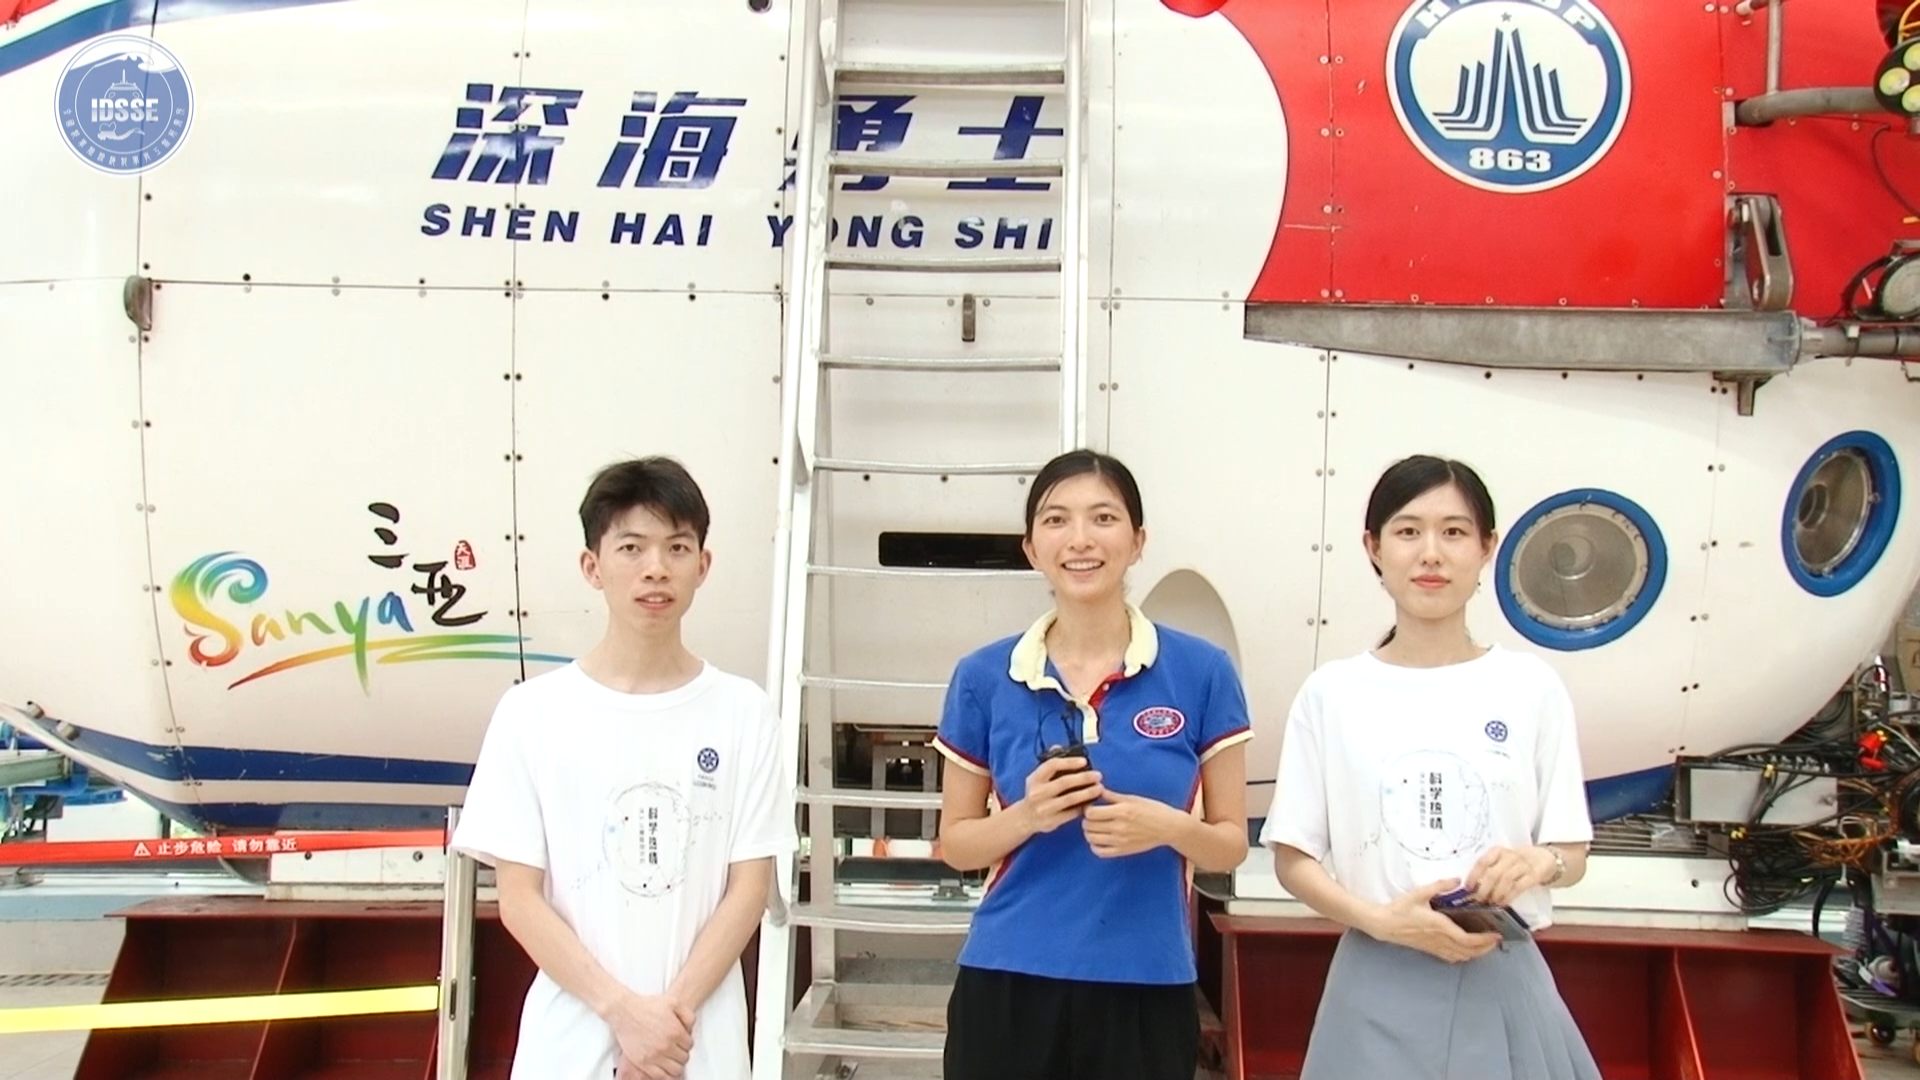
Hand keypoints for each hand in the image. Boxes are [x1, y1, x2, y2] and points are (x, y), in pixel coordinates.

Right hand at [608, 993, 694, 1078]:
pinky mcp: (642, 1063)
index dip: (686, 1042)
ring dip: (676, 1064)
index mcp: (675, 1032)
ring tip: (671, 1058)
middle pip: (684, 1058)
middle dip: (681, 1053)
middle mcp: (665, 1046)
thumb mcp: (673, 1002)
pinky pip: (661, 1076)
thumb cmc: (647, 1006)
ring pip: (675, 1070)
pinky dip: (666, 1075)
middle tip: (676, 1048)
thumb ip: (688, 1014)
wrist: (625, 1011)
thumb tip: (691, 1029)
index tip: (680, 1040)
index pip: (689, 1045)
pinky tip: (665, 1068)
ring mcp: (654, 1056)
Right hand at [1016, 755, 1104, 834]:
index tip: (1084, 761)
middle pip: (1064, 782)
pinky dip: (1084, 806)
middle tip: (1098, 775)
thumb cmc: (1037, 793)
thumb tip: (1058, 747)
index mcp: (1034, 779)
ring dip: (1087, 793)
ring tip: (1099, 788)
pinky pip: (1072, 813)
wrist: (1026, 818)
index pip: (1051, 765)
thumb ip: (1049, 763)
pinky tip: (1093, 801)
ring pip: (1070, 799)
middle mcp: (1038, 793)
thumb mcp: (1038, 777)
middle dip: (1084, 778)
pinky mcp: (1052, 821)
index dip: (1069, 762)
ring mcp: (1045, 808)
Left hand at [1082, 792, 1177, 858]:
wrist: (1168, 827)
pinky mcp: (1123, 851)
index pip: (1091, 813)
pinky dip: (1095, 846)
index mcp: (1122, 811)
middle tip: (1092, 817)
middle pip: (1089, 826)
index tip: (1091, 807)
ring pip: (1091, 839)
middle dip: (1087, 820)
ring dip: (1089, 832)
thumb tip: (1096, 789)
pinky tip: (1099, 840)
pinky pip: (1100, 852)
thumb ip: (1112, 796)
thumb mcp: (1132, 798)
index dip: (1087, 809)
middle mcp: (1119, 827)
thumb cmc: (1153, 809)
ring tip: (1095, 827)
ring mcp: (1121, 841)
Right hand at [1363, 879, 1500, 963]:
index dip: (1484, 940)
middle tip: (1496, 941)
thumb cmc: (1400, 909)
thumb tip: (1457, 880)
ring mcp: (1435, 947)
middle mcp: (1440, 940)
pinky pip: (1451, 957)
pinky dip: (1463, 956)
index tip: (1496, 936)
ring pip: (1462, 956)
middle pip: (1469, 951)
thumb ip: (1440, 886)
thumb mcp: (1419, 893)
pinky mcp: (1430, 950)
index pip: (1468, 939)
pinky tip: (1466, 951)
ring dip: (1476, 953)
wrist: (1384, 925)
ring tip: (1485, 946)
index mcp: (1440, 926)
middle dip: (1485, 948)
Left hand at [1465, 846, 1554, 906]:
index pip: (1482, 862)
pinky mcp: (1534, 875)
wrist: (1544, 858)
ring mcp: (1523, 865)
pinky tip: (1503, 903)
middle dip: (1484, 889)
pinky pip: (1519, 886)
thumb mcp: (1503, 861)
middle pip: (1493, 873)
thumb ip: (1489, 871)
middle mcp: (1510, 856)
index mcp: (1498, 851)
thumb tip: (1472, 888)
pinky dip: (1509, 896)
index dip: (1473, 875)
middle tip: (1478, 899)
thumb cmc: (1517, 862)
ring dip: (1496, 893)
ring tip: (1491, 902)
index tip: (1467, 888)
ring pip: (1506, 880)